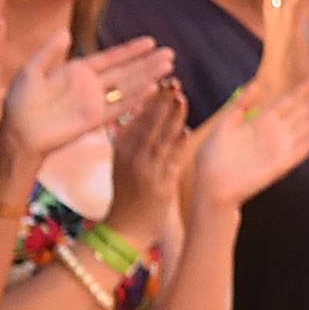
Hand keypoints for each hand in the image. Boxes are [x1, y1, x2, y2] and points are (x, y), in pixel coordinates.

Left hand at [0, 36, 165, 169]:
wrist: (17, 132)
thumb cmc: (19, 102)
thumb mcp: (31, 71)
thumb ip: (50, 52)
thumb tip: (65, 30)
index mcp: (77, 72)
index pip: (110, 58)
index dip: (130, 50)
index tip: (150, 41)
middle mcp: (91, 86)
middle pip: (125, 71)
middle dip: (147, 62)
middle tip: (169, 53)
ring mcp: (95, 102)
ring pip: (127, 87)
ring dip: (148, 76)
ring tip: (168, 66)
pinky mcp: (95, 119)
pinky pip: (120, 107)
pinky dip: (136, 98)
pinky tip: (152, 88)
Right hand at [103, 77, 194, 247]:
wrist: (125, 230)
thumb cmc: (130, 195)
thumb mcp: (127, 162)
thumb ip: (138, 140)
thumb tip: (150, 115)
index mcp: (121, 149)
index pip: (136, 118)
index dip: (148, 98)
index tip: (160, 79)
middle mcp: (130, 157)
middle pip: (147, 123)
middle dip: (160, 101)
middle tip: (172, 80)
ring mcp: (145, 171)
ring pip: (159, 139)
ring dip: (171, 117)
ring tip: (181, 97)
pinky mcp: (159, 185)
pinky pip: (170, 162)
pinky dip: (178, 146)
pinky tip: (186, 131)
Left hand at [190, 67, 308, 215]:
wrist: (211, 185)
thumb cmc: (213, 157)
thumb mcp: (225, 124)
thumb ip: (241, 104)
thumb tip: (258, 85)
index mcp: (264, 121)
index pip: (292, 99)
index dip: (308, 85)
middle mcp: (278, 132)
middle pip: (306, 107)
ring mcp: (283, 147)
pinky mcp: (283, 163)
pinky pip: (304, 147)